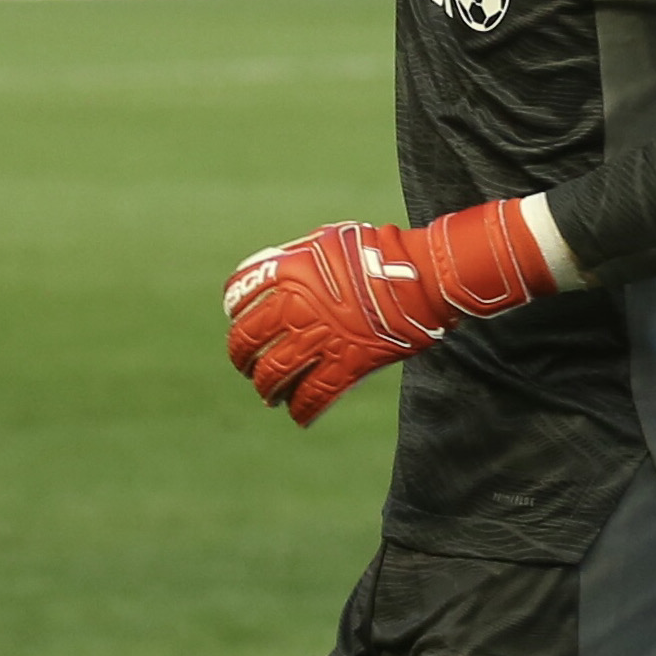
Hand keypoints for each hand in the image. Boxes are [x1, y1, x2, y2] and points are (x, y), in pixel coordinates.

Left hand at [220, 201, 557, 426]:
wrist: (421, 277)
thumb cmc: (379, 251)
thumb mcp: (329, 239)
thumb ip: (296, 256)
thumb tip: (272, 269)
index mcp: (290, 272)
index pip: (240, 293)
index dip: (233, 308)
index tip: (236, 318)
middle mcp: (298, 307)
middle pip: (248, 339)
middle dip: (240, 356)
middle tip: (244, 364)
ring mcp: (321, 339)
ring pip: (274, 373)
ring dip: (265, 387)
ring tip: (267, 394)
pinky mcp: (347, 365)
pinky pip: (313, 396)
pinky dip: (302, 410)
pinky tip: (298, 415)